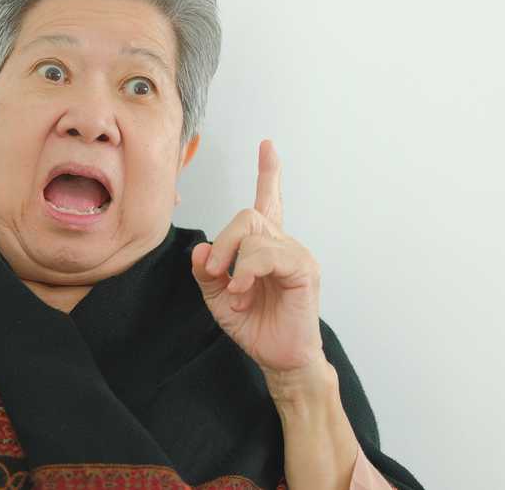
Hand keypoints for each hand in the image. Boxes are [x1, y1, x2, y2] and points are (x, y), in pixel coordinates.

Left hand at [190, 140, 325, 378]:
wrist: (280, 359)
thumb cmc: (256, 326)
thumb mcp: (218, 298)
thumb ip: (207, 272)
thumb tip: (201, 249)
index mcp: (266, 248)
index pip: (268, 202)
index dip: (269, 173)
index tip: (267, 145)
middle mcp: (283, 244)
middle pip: (248, 215)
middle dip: (224, 242)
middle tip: (214, 271)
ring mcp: (296, 254)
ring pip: (254, 234)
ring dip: (233, 262)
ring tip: (234, 291)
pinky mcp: (303, 268)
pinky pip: (268, 254)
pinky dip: (247, 272)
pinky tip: (244, 292)